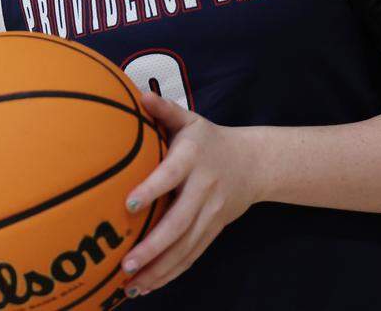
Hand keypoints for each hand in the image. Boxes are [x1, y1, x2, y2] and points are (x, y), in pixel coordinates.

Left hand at [120, 93, 261, 298]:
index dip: (153, 188)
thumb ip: (163, 108)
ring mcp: (210, 215)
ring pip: (186, 247)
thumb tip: (137, 94)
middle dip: (153, 246)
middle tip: (126, 262)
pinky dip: (170, 273)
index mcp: (193, 159)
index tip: (130, 203)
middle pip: (180, 223)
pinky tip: (147, 285)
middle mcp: (203, 190)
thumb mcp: (189, 119)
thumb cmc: (208, 139)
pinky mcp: (213, 232)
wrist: (254, 164)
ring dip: (159, 268)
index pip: (172, 175)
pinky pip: (191, 257)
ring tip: (131, 284)